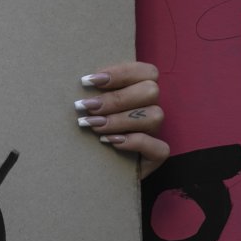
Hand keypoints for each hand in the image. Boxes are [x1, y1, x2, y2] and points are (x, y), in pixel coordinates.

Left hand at [76, 61, 167, 177]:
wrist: (92, 168)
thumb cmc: (89, 130)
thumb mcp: (91, 107)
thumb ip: (93, 92)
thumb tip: (81, 82)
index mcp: (139, 90)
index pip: (146, 71)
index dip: (120, 73)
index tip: (88, 81)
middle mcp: (151, 108)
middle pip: (150, 90)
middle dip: (115, 98)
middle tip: (87, 107)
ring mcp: (156, 131)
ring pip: (154, 116)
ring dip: (120, 120)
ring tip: (93, 126)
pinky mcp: (156, 155)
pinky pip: (159, 147)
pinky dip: (135, 142)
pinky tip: (111, 142)